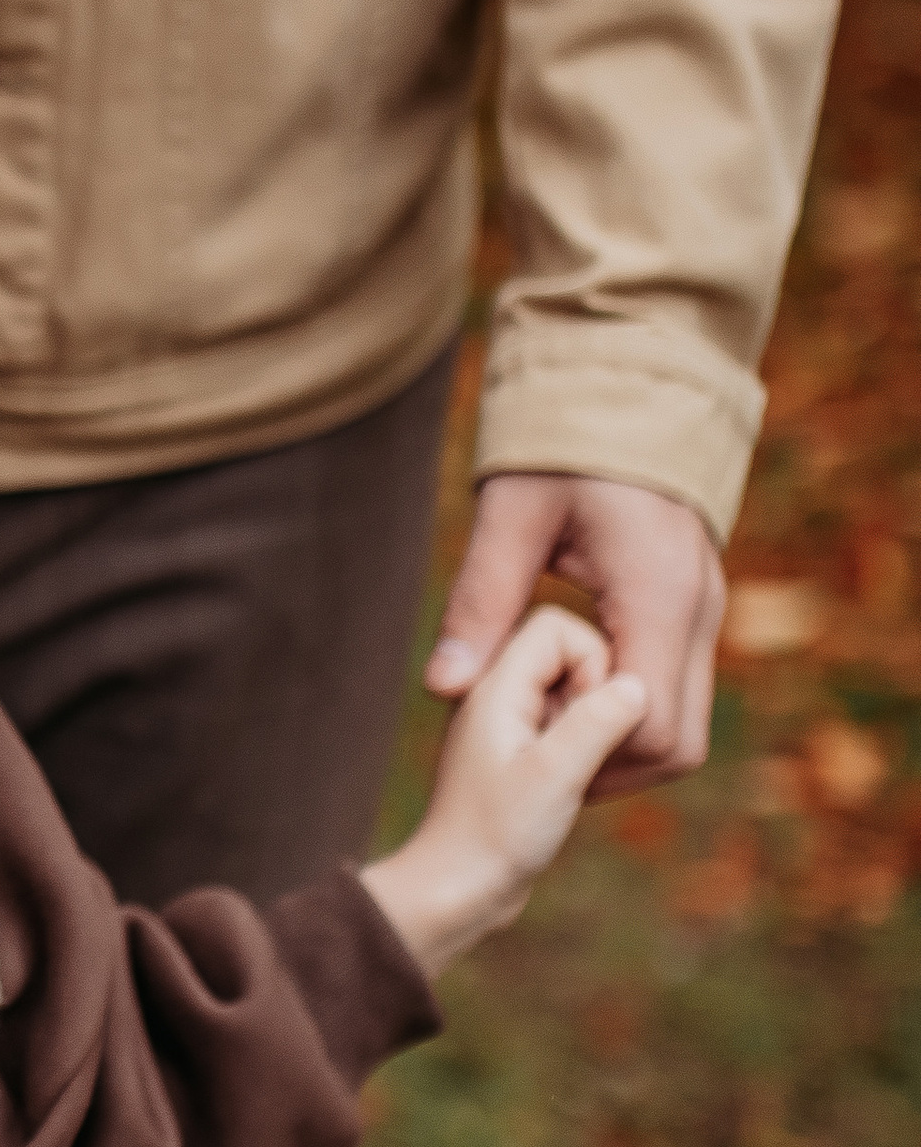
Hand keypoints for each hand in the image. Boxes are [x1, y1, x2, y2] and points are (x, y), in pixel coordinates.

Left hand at [363, 607, 647, 976]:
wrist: (457, 891)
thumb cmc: (493, 838)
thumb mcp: (551, 777)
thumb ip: (595, 722)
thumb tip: (638, 683)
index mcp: (496, 682)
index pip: (561, 628)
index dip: (590, 668)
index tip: (581, 726)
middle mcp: (506, 690)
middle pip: (584, 653)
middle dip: (600, 699)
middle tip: (577, 754)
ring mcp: (523, 716)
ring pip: (590, 689)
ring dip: (599, 727)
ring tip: (576, 774)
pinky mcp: (537, 743)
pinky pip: (586, 720)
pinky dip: (595, 747)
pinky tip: (580, 786)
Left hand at [425, 474, 720, 800]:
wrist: (626, 389)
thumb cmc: (563, 445)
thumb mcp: (510, 517)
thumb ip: (480, 603)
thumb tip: (442, 686)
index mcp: (659, 594)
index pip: (649, 725)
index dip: (587, 747)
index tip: (527, 725)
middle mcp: (699, 612)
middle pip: (675, 741)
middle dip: (602, 757)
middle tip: (530, 732)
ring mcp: (705, 613)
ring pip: (681, 722)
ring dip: (614, 736)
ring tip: (543, 708)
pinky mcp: (694, 610)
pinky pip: (672, 689)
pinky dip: (624, 707)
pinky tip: (567, 686)